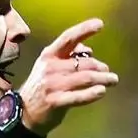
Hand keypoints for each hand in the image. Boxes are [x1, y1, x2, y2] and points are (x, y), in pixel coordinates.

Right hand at [19, 18, 118, 134]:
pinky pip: (79, 96)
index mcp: (49, 55)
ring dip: (103, 78)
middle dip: (100, 67)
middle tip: (109, 73)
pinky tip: (102, 91)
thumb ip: (67, 56)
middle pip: (84, 62)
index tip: (100, 24)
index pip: (68, 38)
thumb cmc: (42, 87)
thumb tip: (87, 48)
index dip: (84, 29)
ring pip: (85, 78)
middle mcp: (51, 67)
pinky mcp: (56, 102)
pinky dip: (92, 93)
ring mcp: (53, 85)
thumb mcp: (50, 67)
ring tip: (113, 80)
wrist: (24, 113)